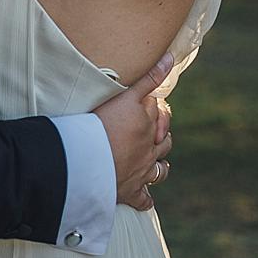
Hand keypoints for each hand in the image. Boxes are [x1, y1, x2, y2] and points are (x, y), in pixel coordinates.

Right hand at [91, 52, 175, 212]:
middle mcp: (149, 147)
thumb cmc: (100, 125)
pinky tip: (146, 199)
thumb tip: (170, 57)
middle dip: (162, 136)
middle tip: (154, 133)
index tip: (148, 105)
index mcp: (146, 123)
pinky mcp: (132, 191)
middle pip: (164, 140)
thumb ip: (148, 78)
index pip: (157, 111)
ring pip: (160, 169)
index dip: (154, 107)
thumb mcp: (124, 95)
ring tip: (155, 162)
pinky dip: (146, 199)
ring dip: (160, 165)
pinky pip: (144, 199)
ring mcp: (142, 171)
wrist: (87, 161)